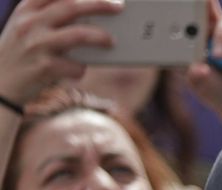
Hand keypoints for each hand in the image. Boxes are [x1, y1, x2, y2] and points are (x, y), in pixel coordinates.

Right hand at [0, 0, 121, 104]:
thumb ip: (48, 17)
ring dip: (100, 37)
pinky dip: (81, 68)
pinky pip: (76, 66)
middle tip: (119, 7)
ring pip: (78, 34)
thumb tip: (91, 16)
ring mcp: (36, 45)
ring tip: (112, 41)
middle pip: (71, 6)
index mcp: (26, 10)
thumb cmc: (21, 53)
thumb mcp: (26, 28)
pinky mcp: (44, 68)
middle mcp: (30, 24)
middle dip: (99, 4)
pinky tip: (77, 70)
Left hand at [185, 0, 221, 131]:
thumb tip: (198, 68)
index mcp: (197, 35)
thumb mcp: (198, 82)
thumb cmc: (216, 90)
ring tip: (218, 59)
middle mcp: (216, 29)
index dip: (192, 3)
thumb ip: (194, 74)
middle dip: (203, 11)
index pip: (192, 12)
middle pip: (209, 8)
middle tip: (197, 30)